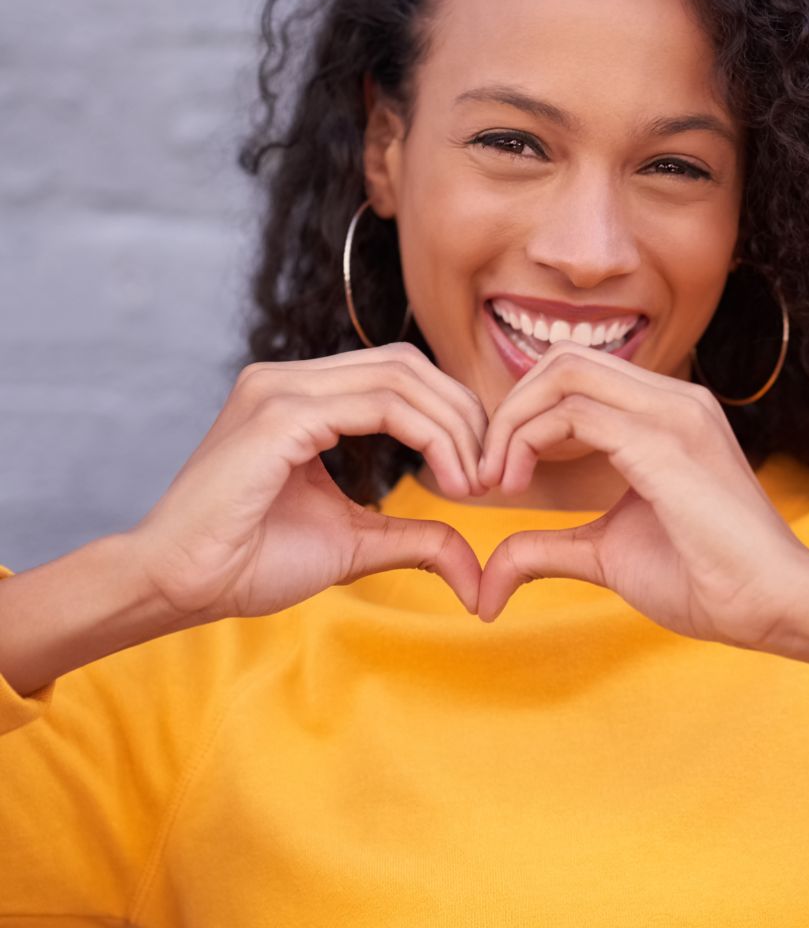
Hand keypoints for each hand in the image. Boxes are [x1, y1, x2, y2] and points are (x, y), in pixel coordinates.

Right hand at [128, 343, 490, 622]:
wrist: (177, 585)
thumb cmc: (248, 563)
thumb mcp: (354, 544)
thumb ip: (415, 539)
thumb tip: (476, 571)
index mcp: (299, 396)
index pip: (399, 373)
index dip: (453, 413)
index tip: (481, 472)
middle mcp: (287, 379)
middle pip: (408, 364)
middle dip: (464, 415)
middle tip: (490, 475)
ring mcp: (279, 389)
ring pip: (401, 377)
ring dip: (454, 428)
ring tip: (473, 482)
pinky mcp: (279, 415)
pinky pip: (380, 405)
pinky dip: (429, 437)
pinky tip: (450, 480)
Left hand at [473, 339, 808, 645]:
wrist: (772, 603)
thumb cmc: (707, 580)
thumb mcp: (608, 554)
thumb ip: (549, 549)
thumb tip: (488, 581)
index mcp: (669, 414)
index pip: (577, 374)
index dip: (523, 414)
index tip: (498, 474)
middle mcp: (675, 399)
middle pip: (564, 360)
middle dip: (508, 408)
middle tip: (485, 472)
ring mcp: (673, 413)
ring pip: (563, 372)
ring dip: (511, 421)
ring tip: (495, 479)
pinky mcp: (663, 442)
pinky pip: (573, 412)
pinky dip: (526, 440)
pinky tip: (514, 485)